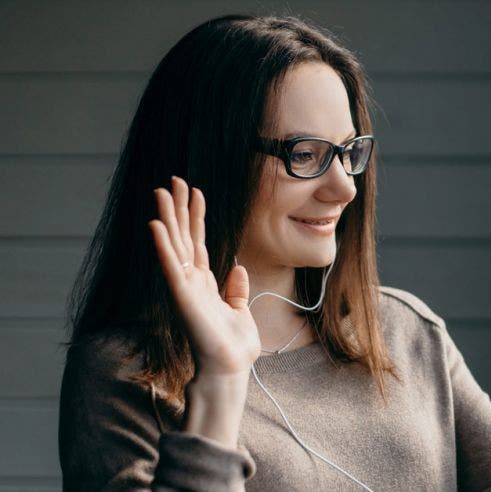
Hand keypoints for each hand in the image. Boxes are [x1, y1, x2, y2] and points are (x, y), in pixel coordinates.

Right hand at [148, 176, 260, 375]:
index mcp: (205, 283)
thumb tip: (238, 270)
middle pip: (183, 236)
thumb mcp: (240, 311)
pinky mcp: (182, 296)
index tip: (194, 191)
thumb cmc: (233, 346)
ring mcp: (184, 287)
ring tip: (161, 191)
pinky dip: (163, 245)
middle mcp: (191, 281)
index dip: (196, 216)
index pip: (198, 242)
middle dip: (178, 208)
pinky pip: (170, 266)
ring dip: (167, 218)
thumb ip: (236, 290)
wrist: (230, 368)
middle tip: (173, 180)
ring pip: (174, 245)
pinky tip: (155, 225)